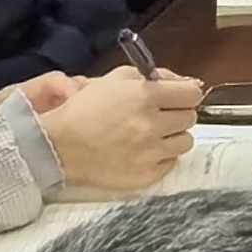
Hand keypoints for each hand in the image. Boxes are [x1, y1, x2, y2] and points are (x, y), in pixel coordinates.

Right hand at [33, 63, 203, 191]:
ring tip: (152, 135)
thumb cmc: (86, 108)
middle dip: (177, 114)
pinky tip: (143, 151)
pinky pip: (170, 164)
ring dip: (172, 137)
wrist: (58, 145)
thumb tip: (190, 83)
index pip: (193, 94)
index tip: (177, 97)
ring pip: (185, 142)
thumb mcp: (119, 78)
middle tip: (159, 116)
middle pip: (190, 117)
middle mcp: (151, 125)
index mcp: (146, 96)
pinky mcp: (144, 176)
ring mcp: (149, 153)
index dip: (186, 94)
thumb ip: (159, 75)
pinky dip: (161, 157)